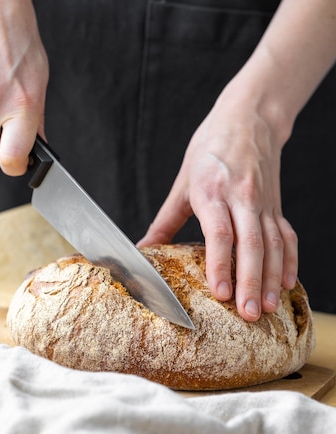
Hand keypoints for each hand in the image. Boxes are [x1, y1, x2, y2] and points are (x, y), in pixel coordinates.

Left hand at [138, 80, 297, 321]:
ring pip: (273, 245)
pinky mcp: (276, 205)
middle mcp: (241, 197)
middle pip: (251, 244)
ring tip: (267, 308)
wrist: (249, 119)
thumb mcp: (183, 181)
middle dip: (250, 282)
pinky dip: (289, 261)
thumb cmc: (210, 148)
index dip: (220, 264)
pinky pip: (287, 236)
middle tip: (248, 314)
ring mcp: (263, 202)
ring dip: (271, 278)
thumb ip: (165, 220)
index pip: (219, 233)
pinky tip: (287, 283)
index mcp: (212, 191)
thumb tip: (144, 250)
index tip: (220, 293)